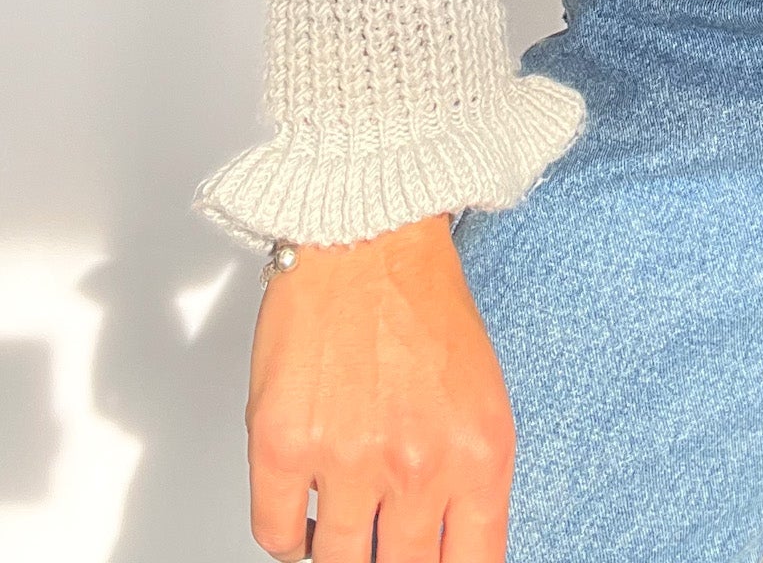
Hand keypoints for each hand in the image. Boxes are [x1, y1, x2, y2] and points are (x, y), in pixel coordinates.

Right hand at [246, 212, 514, 562]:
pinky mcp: (283, 445)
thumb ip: (471, 486)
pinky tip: (307, 504)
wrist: (367, 236)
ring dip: (339, 545)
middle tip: (384, 537)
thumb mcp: (482, 400)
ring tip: (347, 513)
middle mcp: (417, 466)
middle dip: (391, 559)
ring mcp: (347, 459)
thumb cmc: (423, 305)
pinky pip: (277, 535)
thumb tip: (450, 553)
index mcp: (480, 456)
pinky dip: (290, 532)